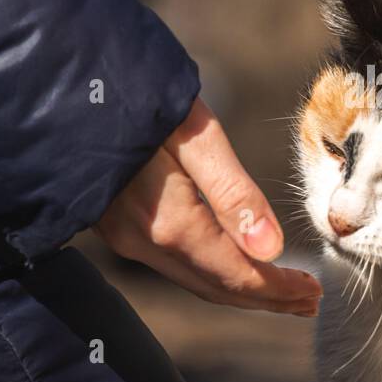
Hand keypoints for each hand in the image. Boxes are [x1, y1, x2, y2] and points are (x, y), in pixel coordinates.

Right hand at [95, 97, 321, 315]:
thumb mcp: (195, 133)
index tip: (315, 294)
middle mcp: (142, 240)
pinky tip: (232, 262)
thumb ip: (233, 193)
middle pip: (215, 287)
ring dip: (240, 289)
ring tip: (283, 291)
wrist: (66, 79)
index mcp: (168, 222)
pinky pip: (172, 263)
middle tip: (309, 302)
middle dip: (266, 298)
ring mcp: (122, 235)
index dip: (278, 290)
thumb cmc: (136, 94)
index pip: (236, 275)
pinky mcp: (112, 223)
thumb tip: (272, 250)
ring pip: (192, 279)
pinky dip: (211, 272)